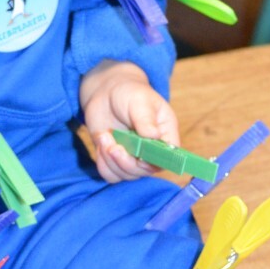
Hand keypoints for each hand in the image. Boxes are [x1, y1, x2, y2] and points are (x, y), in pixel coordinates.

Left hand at [80, 57, 180, 183]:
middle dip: (126, 162)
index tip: (139, 156)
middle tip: (112, 146)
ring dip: (111, 161)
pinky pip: (110, 175)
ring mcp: (133, 158)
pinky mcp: (116, 161)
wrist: (107, 93)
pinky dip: (102, 164)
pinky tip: (101, 143)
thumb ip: (146, 118)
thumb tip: (154, 135)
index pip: (169, 158)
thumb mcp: (139, 101)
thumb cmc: (129, 93)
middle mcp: (152, 151)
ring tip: (104, 138)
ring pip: (125, 175)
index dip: (155, 161)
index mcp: (165, 135)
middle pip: (144, 171)